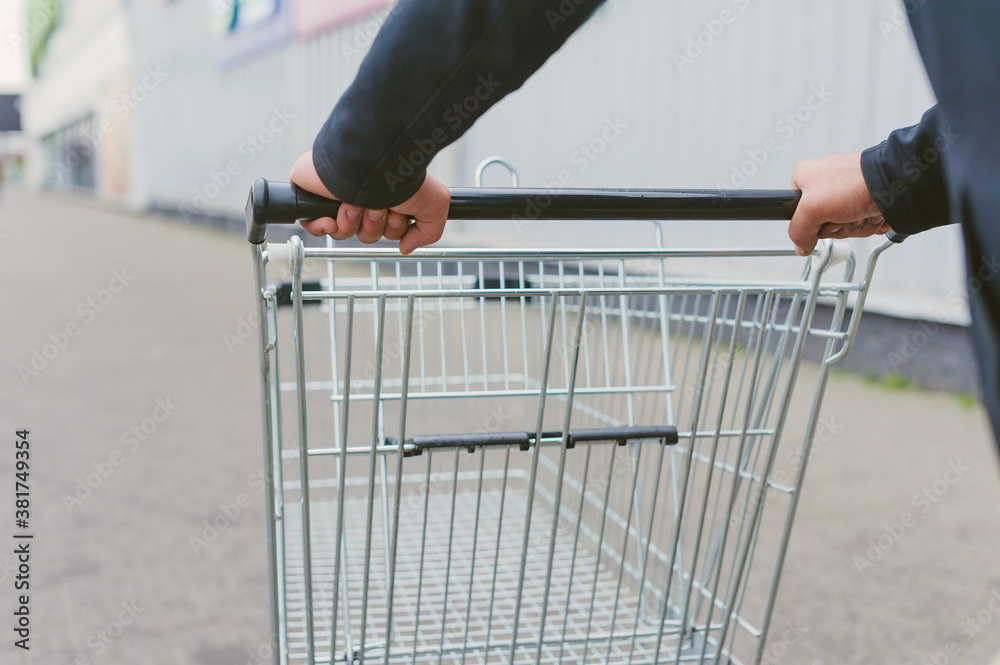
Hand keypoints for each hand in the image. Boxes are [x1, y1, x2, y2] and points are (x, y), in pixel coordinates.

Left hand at [289, 150, 450, 254]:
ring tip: (356, 202)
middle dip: (373, 225)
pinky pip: (312, 224)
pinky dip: (323, 226)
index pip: (385, 230)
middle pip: (365, 234)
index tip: (398, 214)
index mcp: (386, 197)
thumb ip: (429, 232)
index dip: (392, 229)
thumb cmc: (400, 174)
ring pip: (342, 232)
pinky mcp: (313, 193)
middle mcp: (362, 195)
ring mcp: (337, 195)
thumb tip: (406, 246)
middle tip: (377, 206)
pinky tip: (333, 217)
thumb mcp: (434, 205)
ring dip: (353, 221)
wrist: (370, 161)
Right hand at [787, 153, 890, 255]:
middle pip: (820, 224)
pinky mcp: (863, 201)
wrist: (894, 183)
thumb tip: (801, 246)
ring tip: (859, 211)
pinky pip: (858, 224)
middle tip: (842, 215)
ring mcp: (846, 193)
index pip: (794, 212)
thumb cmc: (855, 183)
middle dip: (835, 226)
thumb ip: (798, 230)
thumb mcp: (812, 208)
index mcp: (806, 177)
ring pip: (841, 226)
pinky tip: (870, 212)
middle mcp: (825, 184)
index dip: (808, 222)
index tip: (818, 219)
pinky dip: (866, 224)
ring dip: (852, 226)